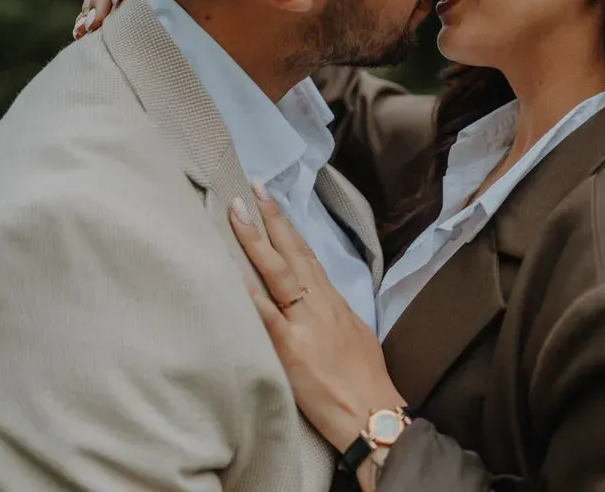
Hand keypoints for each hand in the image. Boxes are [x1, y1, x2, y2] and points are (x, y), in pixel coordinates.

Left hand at [230, 186, 405, 456]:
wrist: (373, 415)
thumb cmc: (365, 383)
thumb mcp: (354, 337)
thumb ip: (331, 315)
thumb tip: (316, 303)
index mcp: (333, 302)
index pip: (307, 255)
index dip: (288, 227)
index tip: (271, 201)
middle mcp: (320, 305)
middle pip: (293, 253)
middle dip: (271, 219)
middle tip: (252, 188)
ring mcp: (305, 324)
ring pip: (278, 273)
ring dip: (255, 240)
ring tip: (237, 212)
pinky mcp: (292, 350)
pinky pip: (267, 316)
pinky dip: (249, 293)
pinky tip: (231, 273)